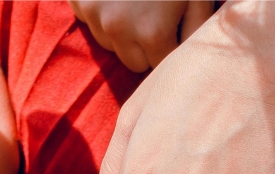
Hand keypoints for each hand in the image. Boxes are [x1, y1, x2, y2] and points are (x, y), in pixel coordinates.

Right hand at [70, 0, 213, 71]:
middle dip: (146, 46)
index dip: (171, 48)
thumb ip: (197, 29)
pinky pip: (91, 22)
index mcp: (152, 33)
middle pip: (134, 63)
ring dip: (124, 31)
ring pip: (111, 45)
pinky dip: (103, 12)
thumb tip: (192, 58)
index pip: (161, 66)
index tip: (176, 29)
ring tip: (137, 1)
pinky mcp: (77, 1)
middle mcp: (118, 30)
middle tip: (157, 14)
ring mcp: (93, 15)